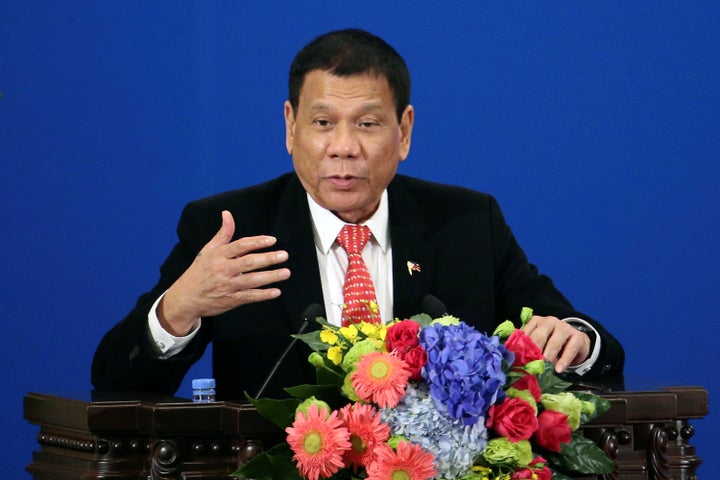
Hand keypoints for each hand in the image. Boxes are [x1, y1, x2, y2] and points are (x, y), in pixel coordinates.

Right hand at [157, 210, 290, 334]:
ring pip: (252, 280)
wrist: (186, 297)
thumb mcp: (209, 250)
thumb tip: (227, 213)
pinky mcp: (231, 300)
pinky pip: (249, 297)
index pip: (241, 246)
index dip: (257, 242)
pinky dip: (263, 295)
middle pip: (248, 262)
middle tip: (284, 255)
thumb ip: (223, 233)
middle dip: (268, 259)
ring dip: (270, 276)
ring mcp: (228, 285)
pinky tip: (276, 292)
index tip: (272, 240)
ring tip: (286, 272)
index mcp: (219, 255)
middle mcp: (223, 269)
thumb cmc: (200, 271)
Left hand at [522, 315, 590, 372]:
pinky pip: (570, 349)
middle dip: (534, 351)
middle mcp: (549, 322)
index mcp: (536, 321)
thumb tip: (517, 361)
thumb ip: (528, 348)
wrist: (575, 341)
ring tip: (543, 368)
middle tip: (530, 365)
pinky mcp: (577, 336)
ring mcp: (564, 328)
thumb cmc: (551, 343)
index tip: (518, 360)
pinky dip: (564, 360)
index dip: (521, 347)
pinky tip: (559, 370)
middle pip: (539, 336)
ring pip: (554, 342)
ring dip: (548, 356)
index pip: (526, 332)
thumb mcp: (539, 343)